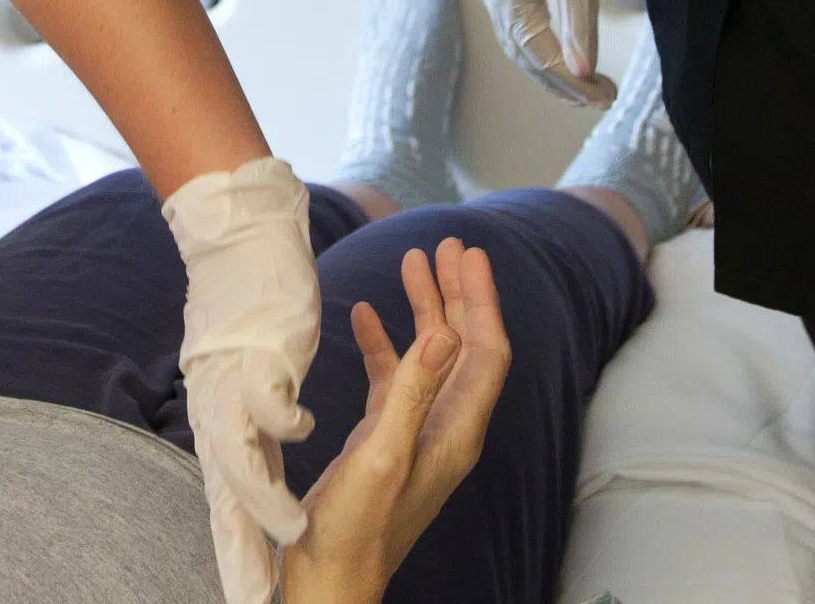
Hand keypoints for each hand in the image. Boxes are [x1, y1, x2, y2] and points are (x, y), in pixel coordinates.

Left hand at [163, 159, 323, 603]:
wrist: (237, 242)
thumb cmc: (249, 311)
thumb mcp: (243, 380)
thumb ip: (252, 423)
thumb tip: (263, 462)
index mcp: (220, 422)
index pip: (225, 500)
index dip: (235, 548)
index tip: (246, 595)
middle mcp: (218, 412)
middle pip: (225, 495)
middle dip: (238, 550)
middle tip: (250, 597)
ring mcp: (232, 386)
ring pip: (241, 456)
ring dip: (263, 499)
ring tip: (288, 536)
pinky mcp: (255, 354)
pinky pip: (266, 396)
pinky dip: (282, 421)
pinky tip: (304, 434)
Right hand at [283, 239, 511, 603]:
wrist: (328, 578)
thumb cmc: (355, 528)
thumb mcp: (383, 454)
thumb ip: (414, 392)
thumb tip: (445, 331)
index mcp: (457, 432)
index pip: (486, 352)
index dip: (481, 300)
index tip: (469, 255)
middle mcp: (445, 429)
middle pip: (464, 347)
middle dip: (457, 294)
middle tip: (445, 245)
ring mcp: (416, 433)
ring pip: (430, 357)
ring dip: (423, 310)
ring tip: (410, 263)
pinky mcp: (386, 439)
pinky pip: (395, 379)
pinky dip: (386, 344)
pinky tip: (366, 316)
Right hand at [479, 0, 614, 105]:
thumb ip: (580, 28)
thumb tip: (583, 74)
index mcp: (508, 0)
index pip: (542, 56)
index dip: (574, 81)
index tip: (605, 97)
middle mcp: (494, 0)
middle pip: (527, 57)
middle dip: (563, 82)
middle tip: (599, 99)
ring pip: (522, 46)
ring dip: (552, 69)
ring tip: (585, 86)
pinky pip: (522, 29)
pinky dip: (544, 48)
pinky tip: (564, 56)